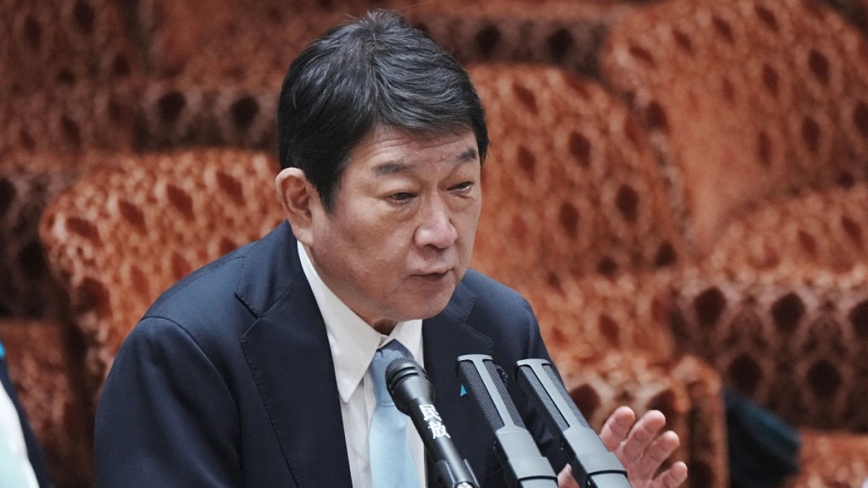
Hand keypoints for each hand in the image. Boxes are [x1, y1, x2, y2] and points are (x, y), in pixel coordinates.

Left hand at [556, 406, 687, 487]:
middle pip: (636, 440)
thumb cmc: (579, 487)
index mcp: (603, 453)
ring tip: (671, 437)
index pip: (612, 434)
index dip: (619, 423)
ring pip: (652, 457)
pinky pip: (664, 482)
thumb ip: (572, 474)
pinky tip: (680, 467)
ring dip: (662, 447)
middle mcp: (623, 460)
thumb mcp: (570, 481)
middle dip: (646, 427)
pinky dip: (673, 475)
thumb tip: (573, 469)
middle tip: (657, 416)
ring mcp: (638, 474)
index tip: (627, 413)